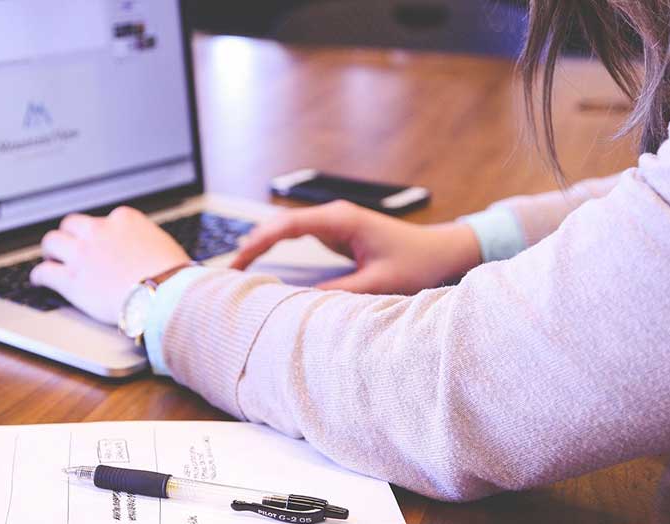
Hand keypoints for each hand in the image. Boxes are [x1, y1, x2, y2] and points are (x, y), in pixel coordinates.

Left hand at [30, 206, 189, 323]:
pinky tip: (40, 280)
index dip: (98, 233)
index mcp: (124, 219)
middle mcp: (99, 231)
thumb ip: (145, 242)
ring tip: (50, 258)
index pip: (103, 219)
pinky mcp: (71, 279)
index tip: (98, 241)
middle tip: (68, 245)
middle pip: (72, 224)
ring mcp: (82, 254)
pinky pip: (45, 272)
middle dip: (69, 234)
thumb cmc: (172, 275)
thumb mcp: (162, 245)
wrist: (164, 295)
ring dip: (50, 250)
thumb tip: (147, 251)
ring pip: (52, 242)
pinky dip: (40, 275)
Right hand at [231, 200, 480, 294]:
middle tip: (227, 272)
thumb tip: (300, 303)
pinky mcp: (336, 234)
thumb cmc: (417, 263)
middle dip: (252, 245)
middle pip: (279, 225)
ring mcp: (334, 223)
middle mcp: (333, 216)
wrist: (442, 251)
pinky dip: (277, 249)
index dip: (258, 243)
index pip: (287, 226)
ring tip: (237, 270)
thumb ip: (339, 292)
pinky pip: (297, 238)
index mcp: (341, 220)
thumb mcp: (378, 283)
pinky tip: (262, 264)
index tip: (238, 262)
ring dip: (262, 246)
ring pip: (285, 230)